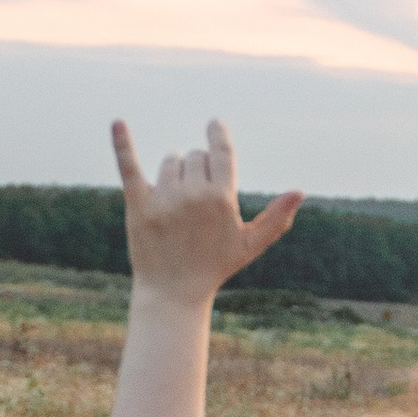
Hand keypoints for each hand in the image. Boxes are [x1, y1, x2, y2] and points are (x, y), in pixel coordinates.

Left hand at [110, 119, 301, 305]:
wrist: (173, 293)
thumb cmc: (215, 266)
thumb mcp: (250, 244)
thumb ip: (276, 218)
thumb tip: (300, 192)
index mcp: (222, 198)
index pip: (220, 152)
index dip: (217, 134)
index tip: (214, 123)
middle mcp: (193, 194)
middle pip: (196, 156)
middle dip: (198, 170)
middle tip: (195, 201)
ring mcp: (164, 198)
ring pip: (171, 160)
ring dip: (175, 172)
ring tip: (177, 201)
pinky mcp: (138, 204)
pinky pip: (130, 166)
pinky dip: (122, 144)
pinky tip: (117, 123)